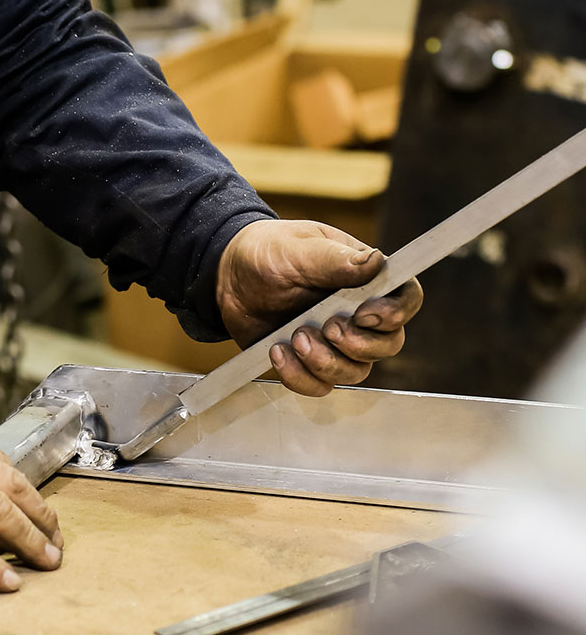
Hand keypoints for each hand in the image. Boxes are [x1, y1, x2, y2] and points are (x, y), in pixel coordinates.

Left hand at [216, 219, 422, 396]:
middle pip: (388, 344)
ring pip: (356, 371)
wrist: (228, 276)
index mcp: (365, 279)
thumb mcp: (298, 249)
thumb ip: (335, 259)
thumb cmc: (268, 252)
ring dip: (325, 362)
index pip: (406, 298)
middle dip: (359, 344)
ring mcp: (335, 341)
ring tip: (294, 337)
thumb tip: (378, 262)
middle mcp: (358, 313)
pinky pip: (319, 386)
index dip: (396, 313)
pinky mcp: (309, 362)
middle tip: (326, 328)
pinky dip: (299, 376)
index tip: (365, 314)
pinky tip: (277, 351)